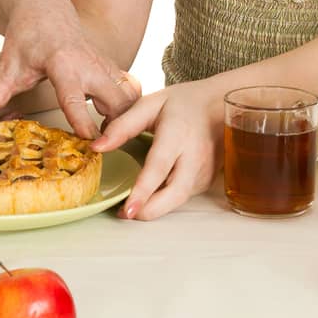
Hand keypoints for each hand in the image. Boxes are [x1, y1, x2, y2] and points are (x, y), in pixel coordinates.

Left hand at [0, 0, 139, 138]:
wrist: (43, 7)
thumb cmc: (25, 37)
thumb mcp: (7, 67)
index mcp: (62, 63)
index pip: (74, 96)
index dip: (82, 120)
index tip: (89, 141)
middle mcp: (90, 63)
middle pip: (116, 98)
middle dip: (118, 123)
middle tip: (105, 146)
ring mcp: (104, 64)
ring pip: (130, 95)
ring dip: (126, 116)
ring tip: (111, 137)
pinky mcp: (111, 66)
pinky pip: (130, 89)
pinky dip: (128, 106)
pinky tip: (115, 121)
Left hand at [90, 83, 217, 219]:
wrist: (219, 104)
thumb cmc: (183, 102)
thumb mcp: (150, 103)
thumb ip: (123, 125)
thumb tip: (97, 147)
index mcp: (178, 133)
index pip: (159, 166)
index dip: (143, 190)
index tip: (127, 209)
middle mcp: (195, 156)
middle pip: (174, 193)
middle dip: (150, 210)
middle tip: (124, 214)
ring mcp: (204, 170)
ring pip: (179, 199)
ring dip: (156, 209)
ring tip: (131, 207)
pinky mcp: (207, 180)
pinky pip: (184, 196)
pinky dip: (166, 201)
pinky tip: (151, 198)